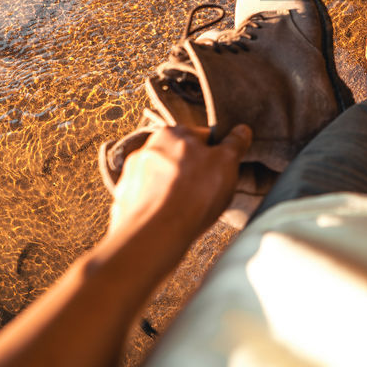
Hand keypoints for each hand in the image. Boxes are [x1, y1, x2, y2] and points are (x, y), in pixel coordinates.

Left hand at [107, 124, 251, 248]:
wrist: (154, 235)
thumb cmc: (191, 196)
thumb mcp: (226, 163)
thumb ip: (234, 144)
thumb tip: (241, 131)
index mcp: (171, 133)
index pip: (202, 137)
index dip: (217, 156)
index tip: (222, 171)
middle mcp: (146, 149)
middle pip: (181, 158)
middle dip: (195, 173)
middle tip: (208, 192)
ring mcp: (131, 176)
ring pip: (165, 179)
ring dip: (176, 190)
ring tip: (190, 210)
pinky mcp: (124, 200)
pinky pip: (150, 199)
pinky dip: (160, 207)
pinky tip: (173, 219)